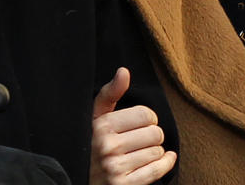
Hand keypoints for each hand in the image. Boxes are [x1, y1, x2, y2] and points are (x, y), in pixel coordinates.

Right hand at [90, 67, 176, 184]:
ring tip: (140, 153)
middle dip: (152, 135)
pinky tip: (165, 159)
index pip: (146, 114)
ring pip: (157, 152)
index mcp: (101, 125)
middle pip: (155, 133)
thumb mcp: (95, 118)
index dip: (147, 118)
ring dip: (154, 152)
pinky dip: (166, 164)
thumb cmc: (92, 145)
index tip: (140, 124)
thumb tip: (124, 71)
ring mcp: (115, 168)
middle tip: (142, 140)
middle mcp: (107, 146)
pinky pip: (157, 170)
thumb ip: (110, 93)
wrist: (78, 179)